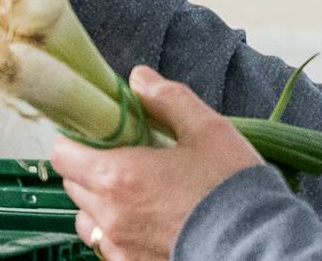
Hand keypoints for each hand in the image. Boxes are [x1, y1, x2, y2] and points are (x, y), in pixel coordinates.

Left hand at [51, 67, 263, 260]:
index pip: (63, 153)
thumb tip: (139, 78)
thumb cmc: (232, 189)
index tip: (100, 131)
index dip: (77, 138)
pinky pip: (109, 246)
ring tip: (138, 193)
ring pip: (88, 219)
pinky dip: (119, 231)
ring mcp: (120, 247)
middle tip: (127, 157)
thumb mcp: (207, 130)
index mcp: (118, 176)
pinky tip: (149, 221)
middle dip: (92, 166)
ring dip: (102, 203)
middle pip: (73, 183)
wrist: (258, 247)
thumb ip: (167, 99)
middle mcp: (110, 215)